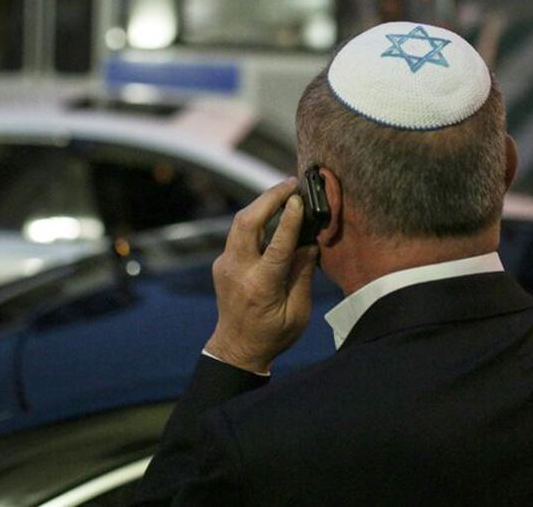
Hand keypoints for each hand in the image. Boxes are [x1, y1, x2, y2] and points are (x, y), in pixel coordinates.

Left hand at [205, 178, 318, 373]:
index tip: (299, 199)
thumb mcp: (296, 313)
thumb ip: (302, 275)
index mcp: (260, 287)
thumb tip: (309, 243)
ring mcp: (225, 265)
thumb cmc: (272, 335)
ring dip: (261, 204)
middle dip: (268, 198)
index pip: (276, 246)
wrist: (236, 348)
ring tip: (285, 192)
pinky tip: (272, 213)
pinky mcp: (223, 262)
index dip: (289, 221)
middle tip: (291, 184)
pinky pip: (239, 234)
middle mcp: (238, 271)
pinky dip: (256, 219)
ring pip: (240, 223)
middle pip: (247, 223)